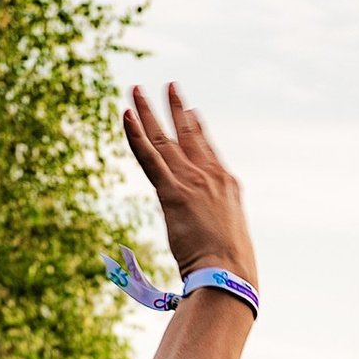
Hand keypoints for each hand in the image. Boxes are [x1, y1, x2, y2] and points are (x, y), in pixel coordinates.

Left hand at [122, 84, 255, 289]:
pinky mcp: (173, 193)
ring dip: (147, 111)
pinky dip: (135, 135)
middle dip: (176, 108)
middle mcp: (211, 175)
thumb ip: (216, 226)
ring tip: (136, 90)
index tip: (191, 111)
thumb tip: (211, 237)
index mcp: (227, 184)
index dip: (197, 127)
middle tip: (169, 85)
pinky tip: (127, 115)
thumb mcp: (228, 239)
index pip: (208, 149)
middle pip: (188, 134)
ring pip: (163, 139)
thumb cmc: (231, 268)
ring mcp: (192, 181)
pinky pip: (149, 157)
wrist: (230, 273)